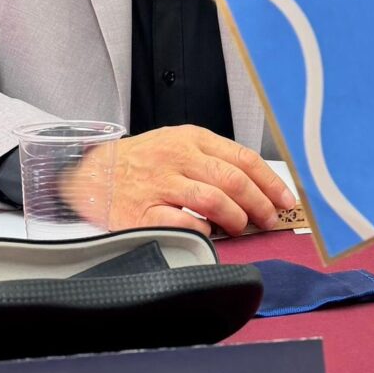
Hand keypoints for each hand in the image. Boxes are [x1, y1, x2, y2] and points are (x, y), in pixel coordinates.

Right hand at [65, 124, 295, 236]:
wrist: (89, 174)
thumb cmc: (138, 162)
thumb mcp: (176, 145)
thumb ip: (211, 160)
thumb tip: (254, 186)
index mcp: (191, 139)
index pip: (243, 158)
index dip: (270, 182)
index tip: (284, 199)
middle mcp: (177, 158)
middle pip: (234, 180)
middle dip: (259, 204)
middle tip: (268, 219)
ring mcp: (160, 184)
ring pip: (215, 201)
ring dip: (236, 218)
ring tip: (239, 227)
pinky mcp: (144, 212)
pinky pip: (184, 224)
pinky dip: (203, 232)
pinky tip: (207, 234)